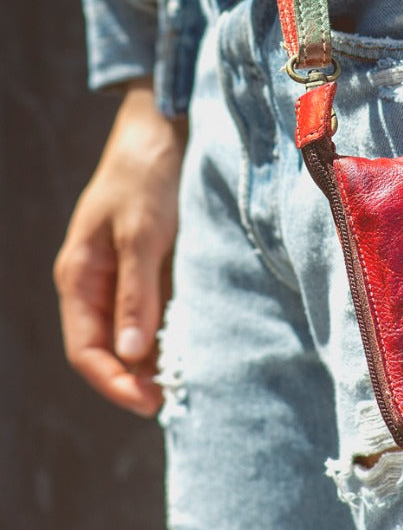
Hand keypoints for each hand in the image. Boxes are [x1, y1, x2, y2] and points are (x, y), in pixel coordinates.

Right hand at [54, 82, 187, 416]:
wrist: (164, 126)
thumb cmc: (146, 174)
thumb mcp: (143, 234)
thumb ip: (137, 292)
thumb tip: (129, 355)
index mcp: (81, 275)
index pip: (86, 349)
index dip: (113, 383)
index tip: (149, 403)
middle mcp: (98, 279)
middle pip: (108, 346)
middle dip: (135, 377)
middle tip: (174, 399)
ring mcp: (124, 270)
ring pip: (133, 330)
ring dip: (154, 356)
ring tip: (188, 379)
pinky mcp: (152, 260)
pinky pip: (155, 306)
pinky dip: (170, 327)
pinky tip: (195, 340)